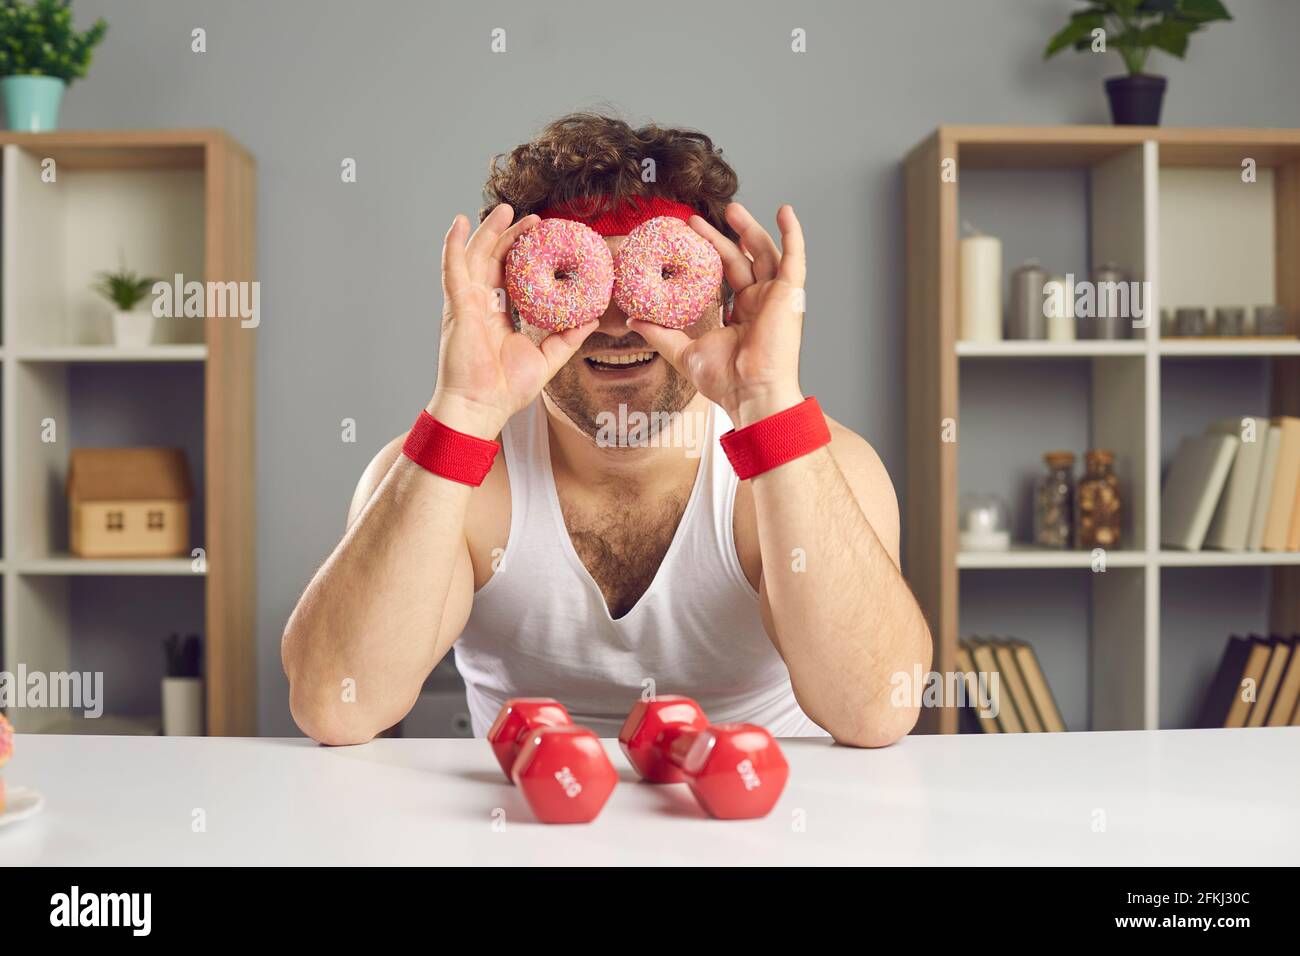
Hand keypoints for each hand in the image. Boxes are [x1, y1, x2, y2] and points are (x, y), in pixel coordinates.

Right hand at [429, 204, 597, 437]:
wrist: (483, 407)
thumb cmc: (507, 390)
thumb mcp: (548, 358)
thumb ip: (568, 337)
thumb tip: (592, 318)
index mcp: (499, 316)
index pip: (512, 277)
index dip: (526, 257)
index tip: (545, 240)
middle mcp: (481, 306)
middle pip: (495, 261)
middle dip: (511, 236)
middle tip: (534, 220)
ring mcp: (467, 304)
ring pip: (476, 257)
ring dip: (489, 231)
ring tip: (506, 209)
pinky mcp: (457, 306)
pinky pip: (453, 269)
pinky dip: (453, 244)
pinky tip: (458, 222)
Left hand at [628, 203, 806, 426]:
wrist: (751, 393)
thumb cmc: (725, 381)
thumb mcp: (683, 351)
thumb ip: (660, 334)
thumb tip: (632, 321)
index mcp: (740, 314)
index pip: (725, 276)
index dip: (709, 255)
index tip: (688, 237)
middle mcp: (759, 303)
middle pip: (742, 260)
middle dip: (722, 237)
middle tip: (697, 219)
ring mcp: (776, 297)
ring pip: (764, 253)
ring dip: (750, 229)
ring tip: (732, 208)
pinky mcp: (790, 294)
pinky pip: (795, 257)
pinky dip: (793, 234)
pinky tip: (785, 212)